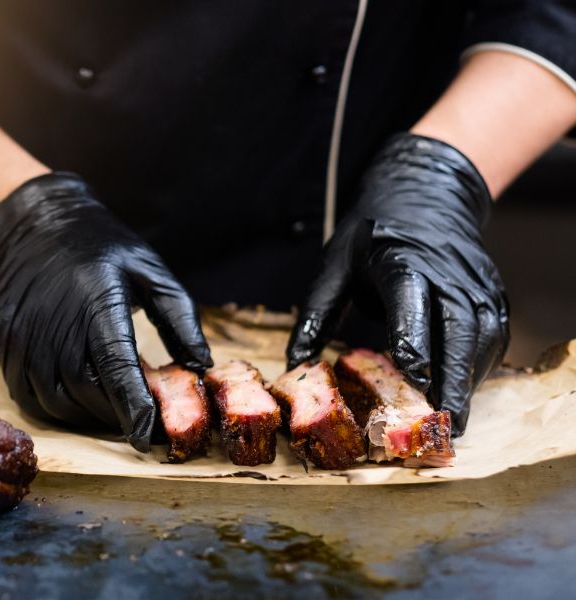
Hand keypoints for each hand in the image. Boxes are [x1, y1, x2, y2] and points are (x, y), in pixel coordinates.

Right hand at [0, 172, 211, 450]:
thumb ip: (181, 319)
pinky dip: (55, 409)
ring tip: (111, 412)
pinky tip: (77, 402)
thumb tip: (202, 365)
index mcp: (97, 301)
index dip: (133, 406)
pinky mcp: (7, 345)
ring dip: (86, 417)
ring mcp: (25, 336)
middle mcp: (56, 322)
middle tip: (140, 421)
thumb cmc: (104, 250)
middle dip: (115, 416)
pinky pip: (28, 395)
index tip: (148, 434)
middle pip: (86, 391)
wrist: (37, 228)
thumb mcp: (152, 271)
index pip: (116, 366)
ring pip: (55, 401)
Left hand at [287, 133, 508, 435]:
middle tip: (442, 423)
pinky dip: (479, 369)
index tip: (412, 379)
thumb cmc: (373, 233)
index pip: (412, 302)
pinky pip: (492, 337)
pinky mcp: (493, 294)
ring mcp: (477, 284)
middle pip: (460, 329)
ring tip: (452, 422)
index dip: (414, 341)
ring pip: (483, 338)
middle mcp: (448, 273)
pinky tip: (461, 394)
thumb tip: (296, 363)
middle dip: (453, 378)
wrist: (426, 193)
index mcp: (403, 261)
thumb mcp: (335, 263)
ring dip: (470, 381)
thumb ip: (317, 313)